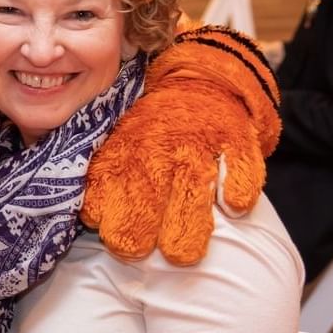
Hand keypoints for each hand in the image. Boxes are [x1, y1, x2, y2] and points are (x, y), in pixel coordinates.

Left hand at [82, 27, 280, 265]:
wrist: (202, 76)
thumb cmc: (157, 123)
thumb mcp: (123, 139)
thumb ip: (108, 175)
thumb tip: (92, 218)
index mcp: (132, 147)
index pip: (115, 179)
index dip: (111, 210)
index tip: (108, 237)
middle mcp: (164, 145)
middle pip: (151, 187)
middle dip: (140, 222)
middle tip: (135, 251)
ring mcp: (202, 142)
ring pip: (193, 182)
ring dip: (186, 219)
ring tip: (180, 255)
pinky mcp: (237, 140)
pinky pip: (240, 164)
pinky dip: (239, 185)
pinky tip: (234, 207)